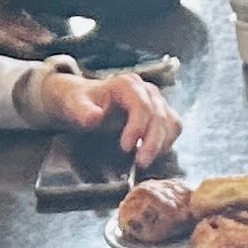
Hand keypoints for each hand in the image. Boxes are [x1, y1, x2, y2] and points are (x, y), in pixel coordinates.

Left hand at [30, 66, 178, 162]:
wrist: (86, 102)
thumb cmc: (81, 102)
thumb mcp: (74, 105)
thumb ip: (82, 111)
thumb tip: (94, 117)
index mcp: (127, 84)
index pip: (141, 105)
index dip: (137, 127)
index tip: (125, 147)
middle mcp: (146, 90)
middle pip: (160, 115)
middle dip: (152, 142)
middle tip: (140, 163)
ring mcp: (156, 101)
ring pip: (171, 122)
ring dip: (161, 145)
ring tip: (144, 161)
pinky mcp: (162, 113)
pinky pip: (173, 128)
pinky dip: (166, 143)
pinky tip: (151, 155)